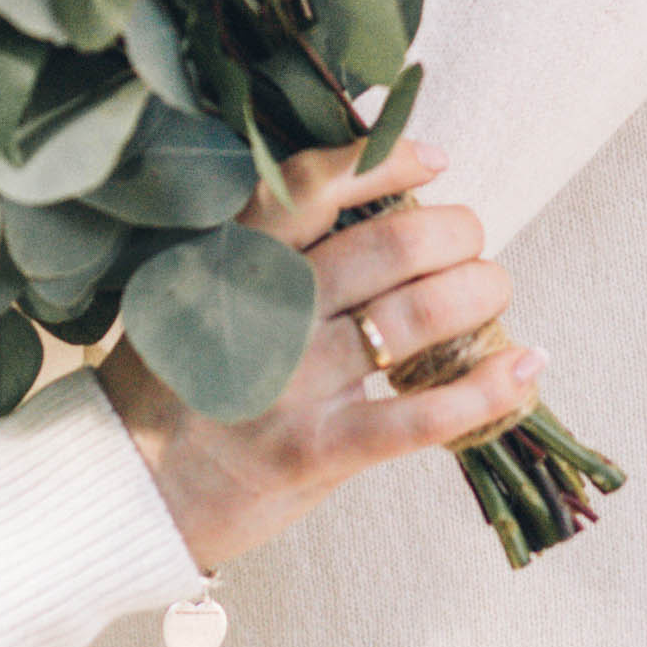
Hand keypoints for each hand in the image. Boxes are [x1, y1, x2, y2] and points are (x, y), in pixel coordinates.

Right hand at [98, 140, 536, 572]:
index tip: (436, 159)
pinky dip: (485, 390)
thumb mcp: (187, 291)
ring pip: (413, 318)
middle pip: (388, 247)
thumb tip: (360, 214)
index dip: (385, 165)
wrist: (120, 487)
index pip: (312, 187)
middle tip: (473, 240)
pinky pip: (417, 417)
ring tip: (496, 289)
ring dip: (477, 295)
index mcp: (226, 258)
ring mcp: (289, 381)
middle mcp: (261, 308)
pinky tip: (525, 369)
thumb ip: (254, 256)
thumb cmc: (165, 383)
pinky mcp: (314, 451)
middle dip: (455, 233)